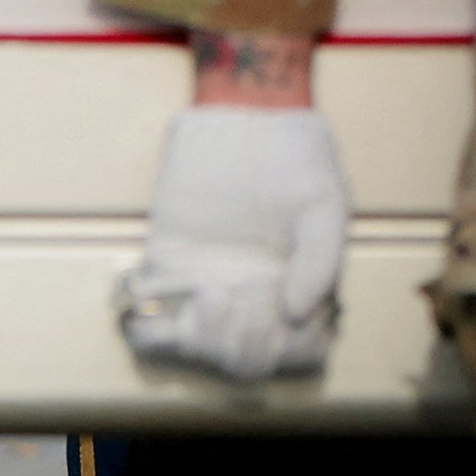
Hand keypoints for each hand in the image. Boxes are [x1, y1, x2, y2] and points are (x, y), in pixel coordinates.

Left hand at [116, 106, 349, 380]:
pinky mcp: (166, 262)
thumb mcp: (326, 204)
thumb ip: (320, 258)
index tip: (278, 306)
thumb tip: (298, 313)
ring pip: (198, 350)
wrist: (249, 115)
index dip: (286, 347)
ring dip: (202, 340)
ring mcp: (208, 284)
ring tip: (210, 295)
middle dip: (244, 341)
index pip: (297, 354)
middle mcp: (254, 298)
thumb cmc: (298, 159)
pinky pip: (149, 321)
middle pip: (246, 361)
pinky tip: (160, 307)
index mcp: (300, 292)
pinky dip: (148, 331)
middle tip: (243, 292)